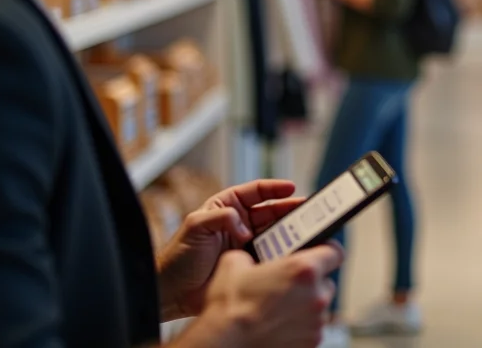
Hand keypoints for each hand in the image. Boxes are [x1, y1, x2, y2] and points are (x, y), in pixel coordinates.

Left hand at [157, 180, 305, 319]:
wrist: (172, 292)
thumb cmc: (177, 257)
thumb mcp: (195, 226)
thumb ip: (221, 217)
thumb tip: (244, 225)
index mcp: (227, 206)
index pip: (257, 191)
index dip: (275, 188)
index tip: (292, 188)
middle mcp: (240, 222)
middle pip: (272, 211)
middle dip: (291, 209)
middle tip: (308, 212)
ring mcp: (247, 243)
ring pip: (276, 233)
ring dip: (290, 232)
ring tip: (306, 232)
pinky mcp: (251, 263)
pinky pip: (272, 255)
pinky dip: (283, 253)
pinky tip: (293, 252)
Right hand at [192, 243, 342, 347]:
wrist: (223, 343)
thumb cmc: (230, 308)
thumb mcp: (235, 263)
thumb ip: (253, 255)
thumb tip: (251, 256)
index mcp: (304, 270)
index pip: (335, 253)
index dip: (327, 252)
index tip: (322, 253)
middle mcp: (317, 296)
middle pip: (326, 282)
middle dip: (311, 283)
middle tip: (289, 285)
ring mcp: (316, 322)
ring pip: (320, 307)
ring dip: (306, 306)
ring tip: (280, 308)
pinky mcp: (312, 342)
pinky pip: (312, 328)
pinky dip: (300, 325)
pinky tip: (279, 324)